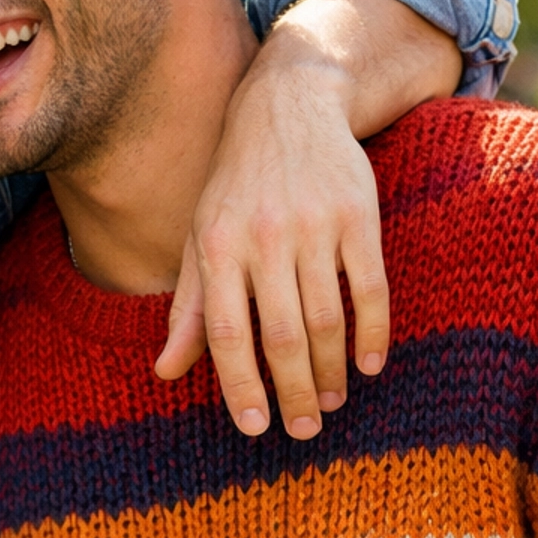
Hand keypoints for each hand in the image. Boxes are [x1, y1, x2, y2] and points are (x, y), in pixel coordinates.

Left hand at [156, 53, 387, 438]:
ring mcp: (314, 225)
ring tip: (332, 401)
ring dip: (331, 371)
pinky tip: (368, 364)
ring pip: (326, 319)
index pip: (226, 331)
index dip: (239, 384)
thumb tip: (165, 372)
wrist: (288, 108)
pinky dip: (372, 333)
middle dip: (294, 392)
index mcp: (217, 245)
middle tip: (306, 430)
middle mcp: (263, 237)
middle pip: (282, 334)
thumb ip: (190, 307)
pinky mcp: (358, 215)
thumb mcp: (200, 237)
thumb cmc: (237, 187)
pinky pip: (369, 288)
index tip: (254, 427)